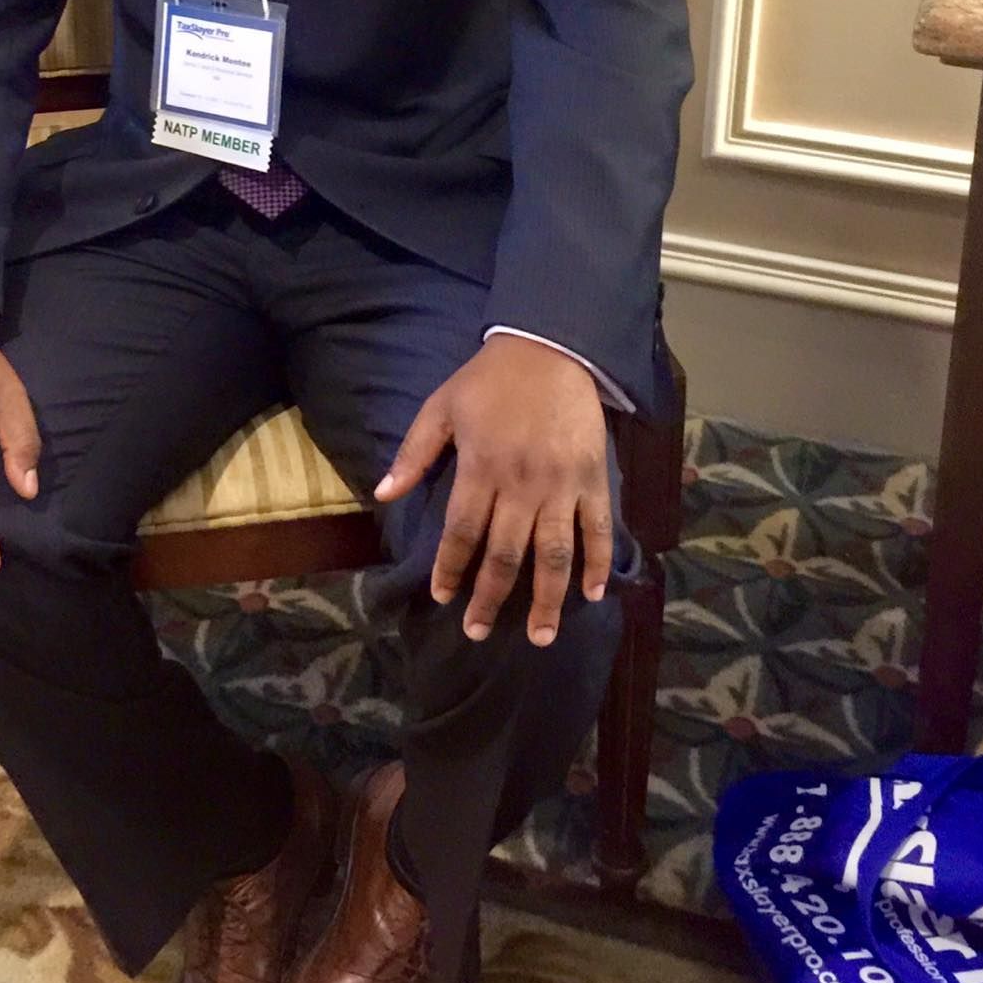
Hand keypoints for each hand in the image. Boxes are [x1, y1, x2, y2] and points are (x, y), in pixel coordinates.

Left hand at [376, 334, 610, 647]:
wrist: (550, 346)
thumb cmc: (489, 379)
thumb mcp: (441, 407)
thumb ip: (414, 453)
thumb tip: (384, 494)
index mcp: (481, 468)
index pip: (462, 532)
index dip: (452, 569)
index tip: (444, 598)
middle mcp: (521, 485)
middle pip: (505, 554)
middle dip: (491, 597)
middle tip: (478, 631)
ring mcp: (562, 485)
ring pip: (554, 553)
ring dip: (547, 599)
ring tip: (539, 636)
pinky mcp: (593, 479)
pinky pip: (599, 528)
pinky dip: (599, 562)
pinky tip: (592, 594)